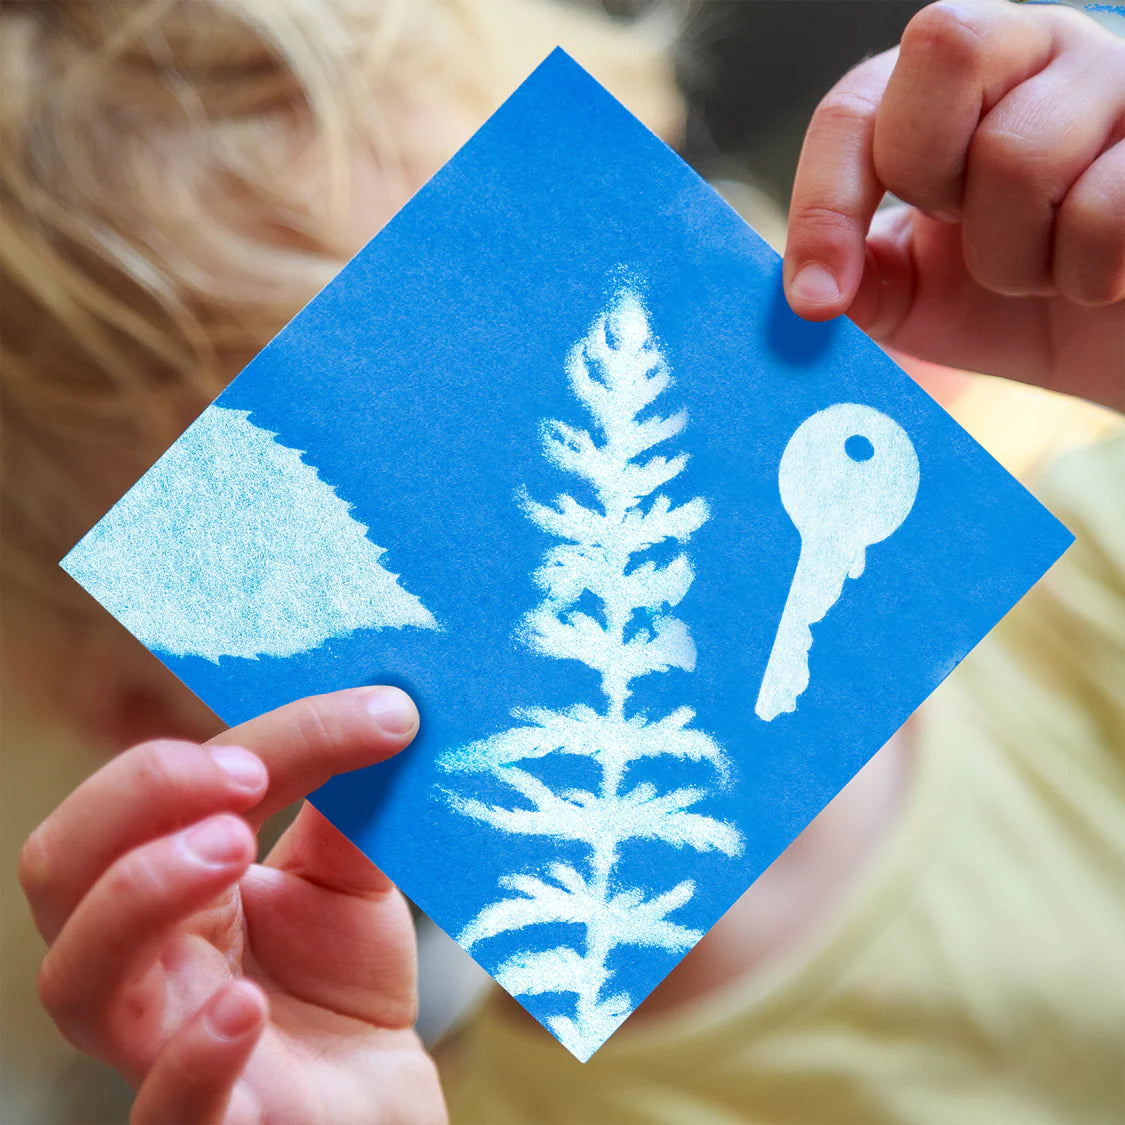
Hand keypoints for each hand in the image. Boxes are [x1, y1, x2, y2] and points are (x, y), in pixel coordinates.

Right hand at [19, 687, 447, 1124]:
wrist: (377, 1093)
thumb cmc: (340, 983)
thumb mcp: (350, 877)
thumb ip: (348, 811)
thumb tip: (383, 711)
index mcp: (167, 879)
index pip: (160, 795)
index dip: (236, 745)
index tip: (358, 715)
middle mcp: (141, 955)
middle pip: (64, 868)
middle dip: (140, 798)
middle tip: (245, 774)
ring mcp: (160, 1041)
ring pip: (80, 977)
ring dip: (142, 894)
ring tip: (233, 844)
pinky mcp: (211, 1121)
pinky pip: (163, 1108)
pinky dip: (192, 1055)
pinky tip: (244, 1005)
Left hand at [785, 0, 1124, 409]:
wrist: (1121, 344)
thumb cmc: (1020, 309)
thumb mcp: (920, 301)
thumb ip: (863, 280)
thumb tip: (818, 288)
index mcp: (949, 90)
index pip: (856, 104)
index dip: (825, 202)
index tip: (817, 301)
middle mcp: (1035, 54)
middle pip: (943, 47)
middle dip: (936, 179)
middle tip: (968, 233)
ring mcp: (1121, 79)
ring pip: (1020, 149)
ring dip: (1017, 259)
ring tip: (1045, 274)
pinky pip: (1106, 209)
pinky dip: (1089, 274)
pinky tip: (1103, 279)